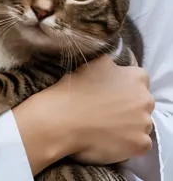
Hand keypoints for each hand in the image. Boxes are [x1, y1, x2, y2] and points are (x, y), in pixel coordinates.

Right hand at [13, 55, 153, 175]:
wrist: (63, 120)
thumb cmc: (75, 89)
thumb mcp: (96, 64)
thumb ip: (114, 65)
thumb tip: (121, 64)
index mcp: (136, 77)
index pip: (140, 79)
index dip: (126, 85)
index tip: (113, 91)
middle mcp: (145, 99)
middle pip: (143, 102)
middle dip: (131, 104)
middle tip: (109, 109)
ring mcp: (144, 123)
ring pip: (142, 123)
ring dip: (131, 124)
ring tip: (108, 125)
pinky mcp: (141, 144)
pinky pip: (141, 143)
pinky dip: (129, 142)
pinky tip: (111, 138)